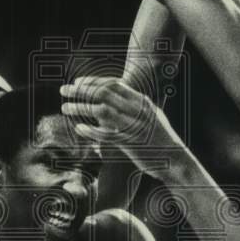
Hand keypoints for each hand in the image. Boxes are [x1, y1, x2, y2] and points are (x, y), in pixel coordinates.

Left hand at [60, 76, 183, 173]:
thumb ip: (133, 106)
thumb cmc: (160, 138)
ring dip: (80, 107)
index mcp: (141, 101)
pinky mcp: (131, 143)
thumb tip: (114, 100)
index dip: (92, 81)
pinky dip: (91, 130)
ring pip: (102, 111)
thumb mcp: (150, 116)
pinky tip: (78, 128)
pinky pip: (106, 135)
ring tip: (65, 107)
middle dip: (81, 90)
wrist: (176, 159)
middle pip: (103, 93)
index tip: (77, 82)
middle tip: (63, 90)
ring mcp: (134, 126)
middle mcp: (137, 110)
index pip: (113, 83)